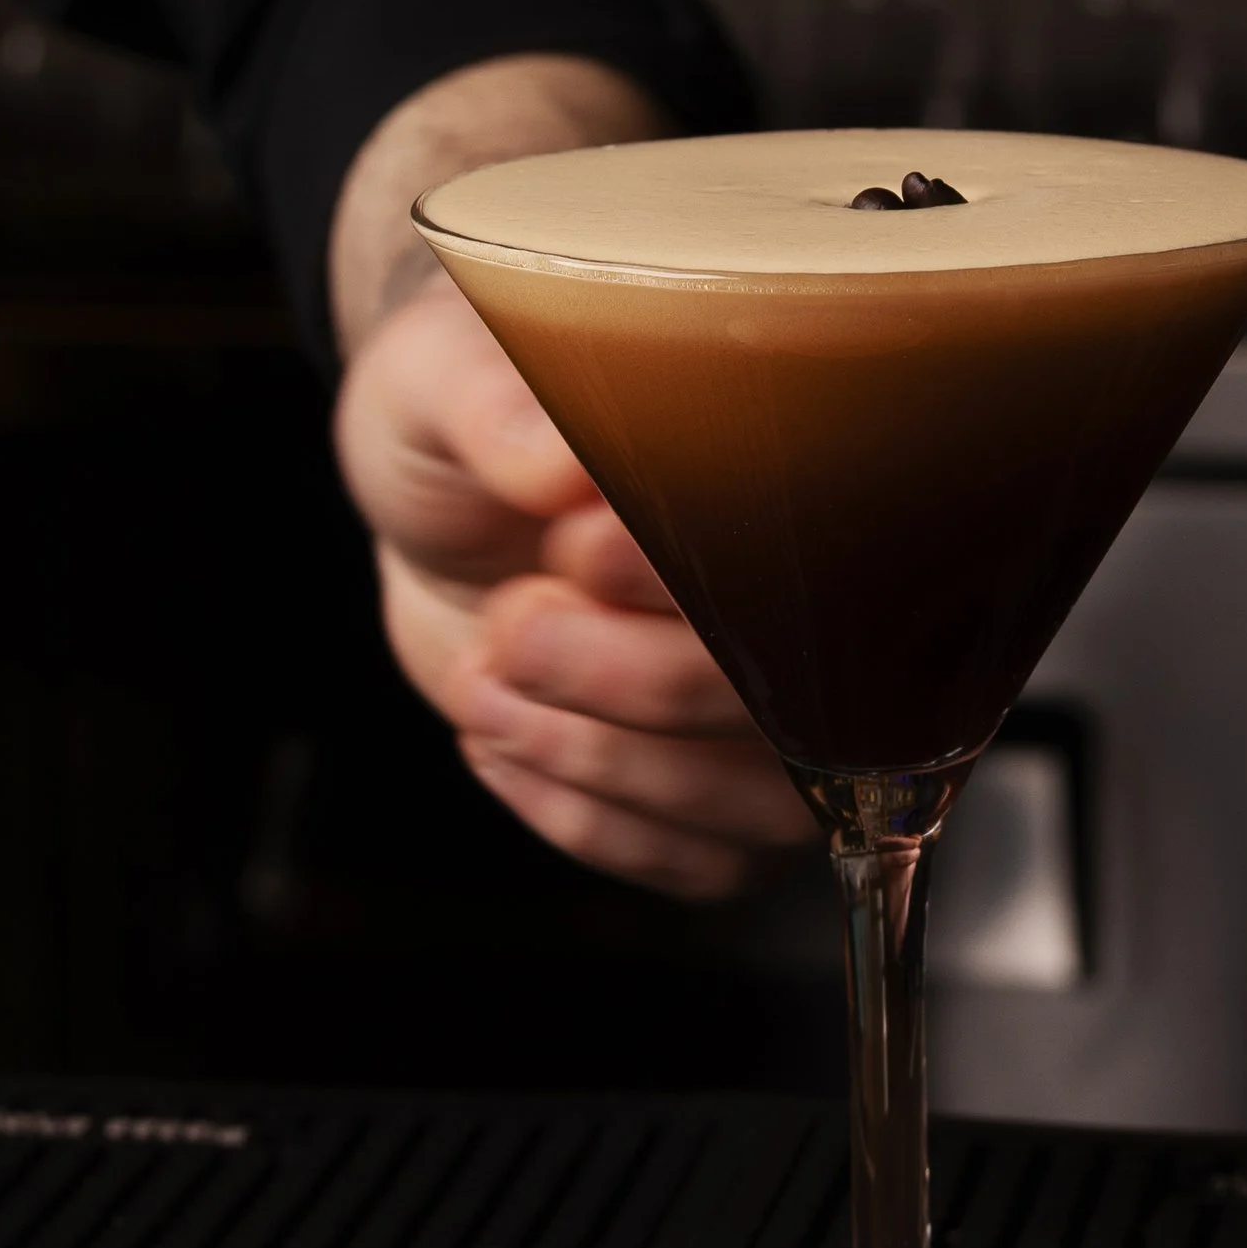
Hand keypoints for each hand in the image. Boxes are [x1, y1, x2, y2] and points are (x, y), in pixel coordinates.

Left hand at [333, 274, 814, 899]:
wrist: (440, 514)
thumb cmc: (462, 426)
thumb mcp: (438, 383)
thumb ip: (491, 413)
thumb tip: (561, 469)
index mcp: (777, 467)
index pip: (786, 551)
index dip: (679, 575)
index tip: (573, 551)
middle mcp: (808, 602)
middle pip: (780, 694)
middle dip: (623, 679)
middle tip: (511, 626)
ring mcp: (781, 713)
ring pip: (759, 802)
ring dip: (601, 763)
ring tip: (487, 685)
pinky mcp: (726, 794)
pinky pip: (705, 863)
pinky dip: (588, 820)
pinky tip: (504, 741)